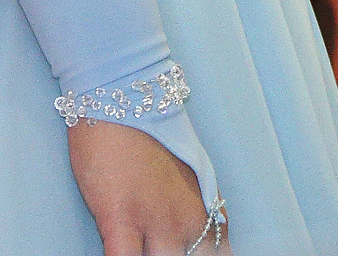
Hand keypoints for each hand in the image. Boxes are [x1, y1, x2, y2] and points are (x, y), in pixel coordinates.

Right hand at [67, 120, 211, 255]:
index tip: (194, 254)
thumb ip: (198, 207)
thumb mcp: (190, 171)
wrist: (120, 96)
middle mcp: (187, 219)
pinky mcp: (119, 219)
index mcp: (205, 209)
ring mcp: (155, 220)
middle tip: (163, 250)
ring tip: (142, 251)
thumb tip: (202, 235)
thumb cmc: (150, 131)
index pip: (217, 253)